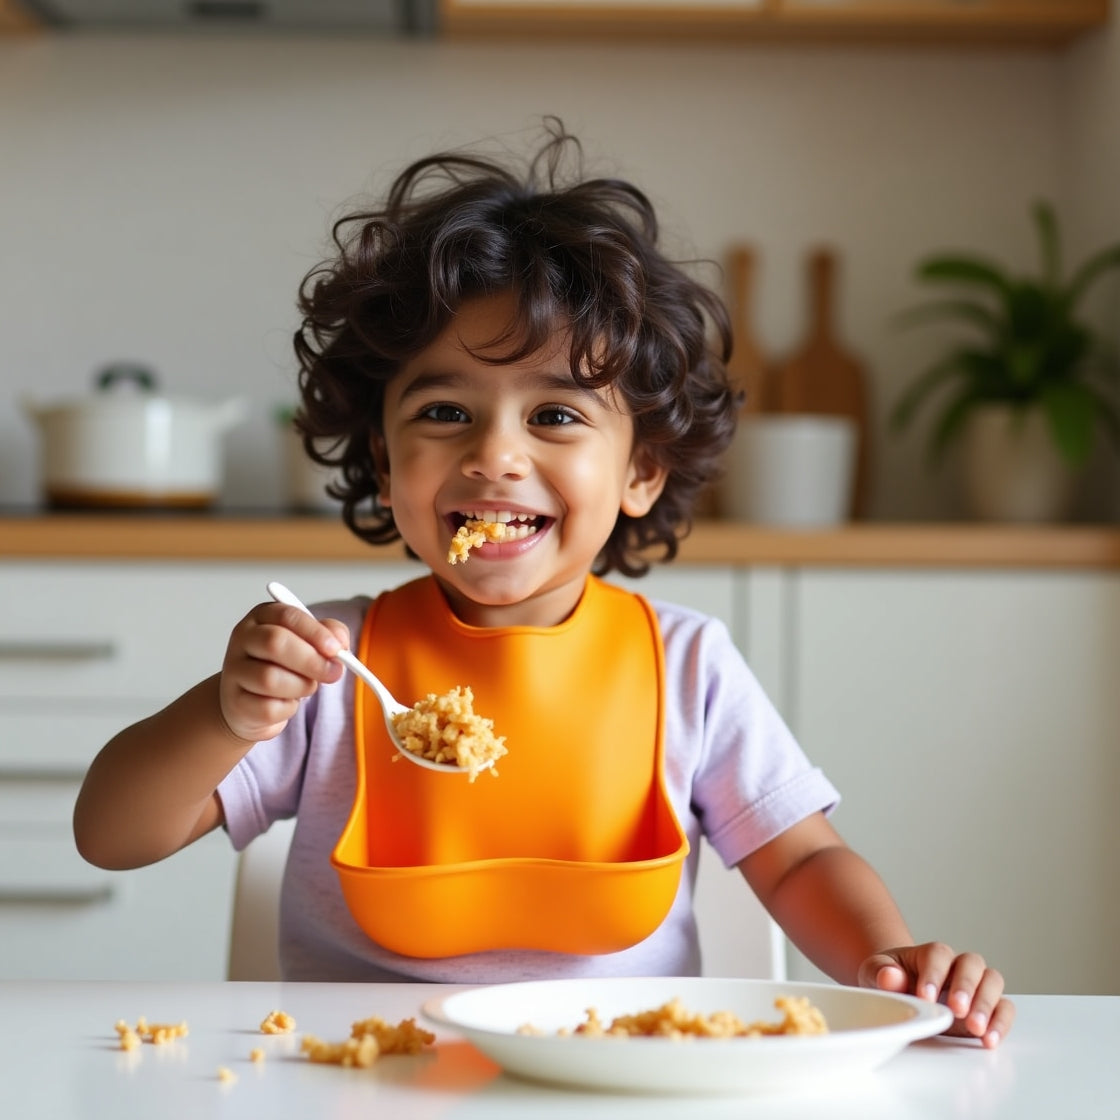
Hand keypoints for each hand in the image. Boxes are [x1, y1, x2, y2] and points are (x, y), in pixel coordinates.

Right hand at [218, 601, 347, 742]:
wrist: (250, 703)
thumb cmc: (284, 667)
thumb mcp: (309, 643)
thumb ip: (329, 635)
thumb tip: (340, 643)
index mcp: (262, 617)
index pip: (287, 616)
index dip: (315, 632)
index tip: (337, 648)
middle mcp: (243, 640)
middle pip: (275, 643)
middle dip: (311, 660)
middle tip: (334, 672)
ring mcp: (235, 672)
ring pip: (270, 678)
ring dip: (301, 686)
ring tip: (306, 687)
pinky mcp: (236, 703)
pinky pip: (268, 708)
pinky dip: (288, 709)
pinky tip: (287, 703)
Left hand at [858, 943, 1014, 1048]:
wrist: (901, 990)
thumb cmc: (890, 978)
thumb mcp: (875, 972)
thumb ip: (881, 972)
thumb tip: (889, 975)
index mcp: (931, 954)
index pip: (938, 955)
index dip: (934, 974)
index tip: (925, 996)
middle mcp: (958, 965)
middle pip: (972, 964)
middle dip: (966, 987)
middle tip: (956, 1009)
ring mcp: (976, 985)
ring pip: (992, 982)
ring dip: (986, 1005)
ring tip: (975, 1028)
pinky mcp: (987, 1007)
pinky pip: (1004, 1007)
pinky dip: (1001, 1022)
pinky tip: (988, 1040)